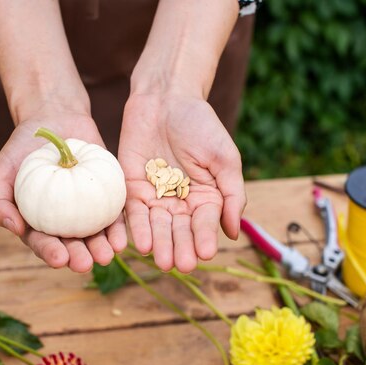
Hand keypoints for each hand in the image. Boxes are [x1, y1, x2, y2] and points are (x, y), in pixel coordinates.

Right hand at [0, 108, 126, 271]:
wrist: (53, 120)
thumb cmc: (21, 150)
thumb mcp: (1, 173)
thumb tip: (14, 228)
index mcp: (37, 223)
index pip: (43, 243)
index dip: (50, 253)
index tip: (59, 258)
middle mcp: (63, 223)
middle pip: (72, 245)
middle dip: (79, 257)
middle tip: (86, 264)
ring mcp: (87, 211)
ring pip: (95, 235)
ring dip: (101, 248)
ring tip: (108, 255)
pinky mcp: (106, 197)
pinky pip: (114, 215)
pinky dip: (118, 228)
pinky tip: (122, 238)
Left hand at [118, 93, 245, 271]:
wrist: (166, 97)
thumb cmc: (201, 125)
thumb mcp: (224, 158)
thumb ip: (232, 194)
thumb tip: (234, 232)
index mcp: (205, 197)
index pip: (205, 222)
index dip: (205, 237)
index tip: (206, 253)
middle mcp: (179, 202)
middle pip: (179, 229)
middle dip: (180, 247)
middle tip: (181, 265)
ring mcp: (154, 196)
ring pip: (156, 225)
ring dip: (159, 244)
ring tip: (162, 261)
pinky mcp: (131, 188)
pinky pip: (132, 212)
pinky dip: (136, 228)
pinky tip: (139, 243)